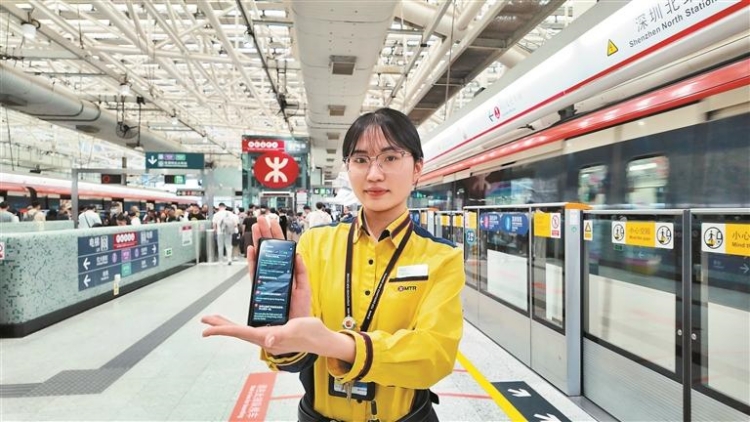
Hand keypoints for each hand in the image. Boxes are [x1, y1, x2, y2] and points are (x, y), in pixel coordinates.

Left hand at [201, 315, 331, 355]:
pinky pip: (251, 328)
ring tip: (215, 320)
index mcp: (267, 337)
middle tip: (204, 320)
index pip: (240, 332)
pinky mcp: (272, 333)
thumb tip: (268, 339)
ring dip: (228, 325)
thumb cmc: (310, 335)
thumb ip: (283, 335)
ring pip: (242, 330)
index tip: (207, 330)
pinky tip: (238, 323)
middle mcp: (265, 338)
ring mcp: (268, 337)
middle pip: (237, 331)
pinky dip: (240, 324)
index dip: (223, 329)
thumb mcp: (297, 329)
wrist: (321, 340)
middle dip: (220, 326)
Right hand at [247, 216, 310, 317]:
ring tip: (255, 228)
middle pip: (268, 250)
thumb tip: (297, 254)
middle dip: (264, 234)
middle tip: (261, 220)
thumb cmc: (300, 310)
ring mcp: (267, 280)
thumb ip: (301, 271)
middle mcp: (275, 274)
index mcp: (287, 272)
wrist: (294, 327)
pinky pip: (254, 273)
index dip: (277, 236)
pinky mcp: (260, 290)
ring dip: (257, 242)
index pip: (281, 250)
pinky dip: (252, 261)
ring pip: (260, 258)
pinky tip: (252, 250)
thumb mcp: (304, 288)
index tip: (273, 222)